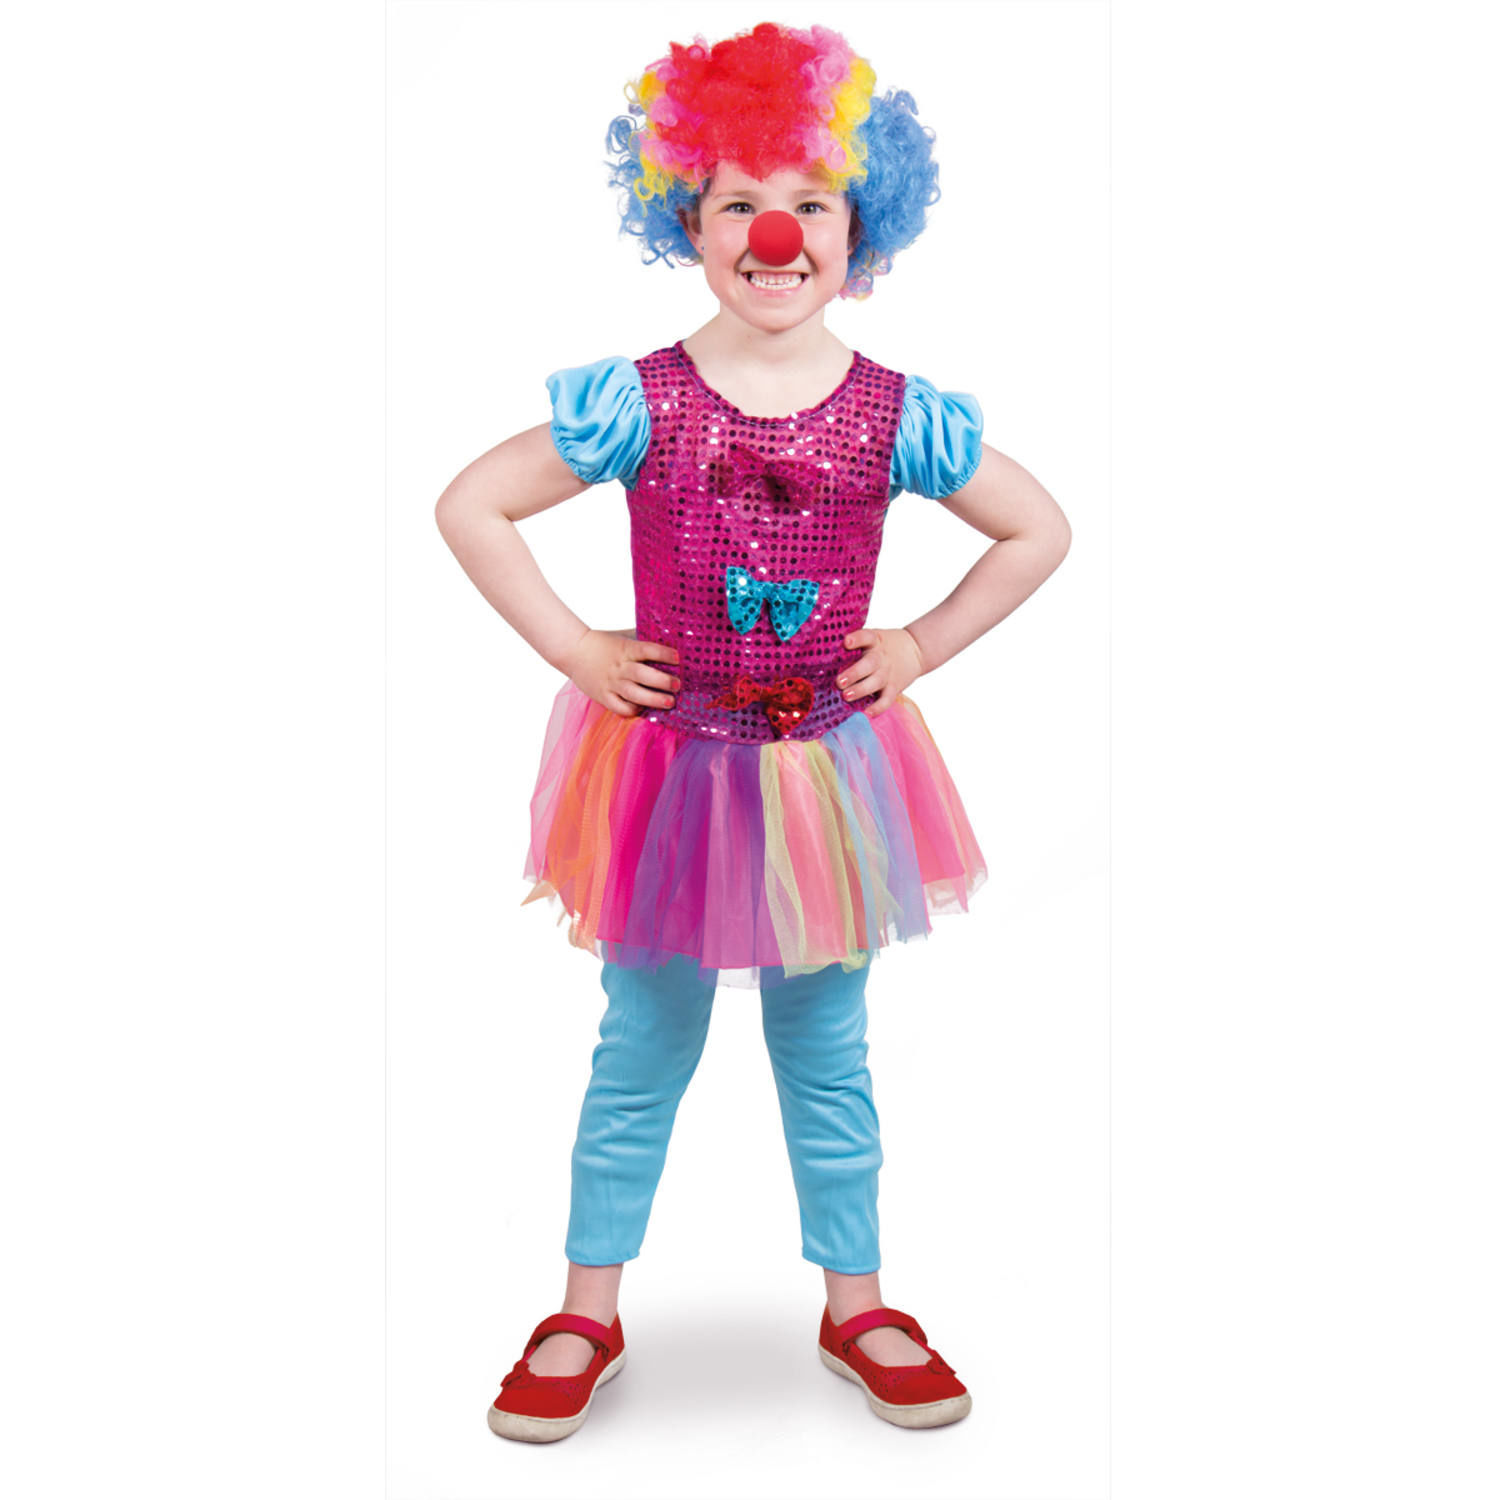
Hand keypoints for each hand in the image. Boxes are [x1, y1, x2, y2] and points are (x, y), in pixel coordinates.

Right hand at [560, 629, 680, 718]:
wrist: (573, 651)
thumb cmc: (604, 644)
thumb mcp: (624, 638)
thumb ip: (642, 643)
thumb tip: (670, 644)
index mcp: (625, 649)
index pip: (647, 649)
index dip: (663, 653)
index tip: (678, 658)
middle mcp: (619, 667)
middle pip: (643, 675)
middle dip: (663, 681)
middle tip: (677, 685)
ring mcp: (611, 683)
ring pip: (634, 694)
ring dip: (653, 699)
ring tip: (669, 702)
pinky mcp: (603, 696)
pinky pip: (620, 707)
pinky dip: (633, 710)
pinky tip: (643, 708)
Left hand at [837, 627, 924, 717]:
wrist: (915, 649)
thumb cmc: (883, 645)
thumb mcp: (873, 637)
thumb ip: (855, 645)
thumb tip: (823, 654)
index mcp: (874, 641)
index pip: (866, 637)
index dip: (857, 639)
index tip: (846, 642)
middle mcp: (880, 657)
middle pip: (869, 664)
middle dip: (854, 673)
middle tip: (839, 681)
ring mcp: (887, 673)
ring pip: (875, 682)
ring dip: (861, 690)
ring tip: (846, 696)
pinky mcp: (894, 687)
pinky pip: (887, 700)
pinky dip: (878, 708)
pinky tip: (866, 713)